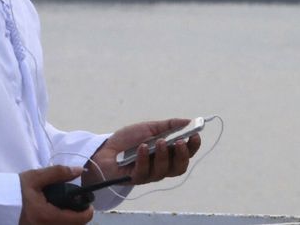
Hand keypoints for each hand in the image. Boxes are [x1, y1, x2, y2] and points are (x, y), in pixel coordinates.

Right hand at [19, 165, 92, 223]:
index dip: (88, 211)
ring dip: (69, 222)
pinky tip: (55, 216)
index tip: (87, 204)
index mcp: (47, 216)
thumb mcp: (35, 178)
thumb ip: (58, 173)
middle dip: (79, 218)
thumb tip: (79, 170)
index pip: (80, 220)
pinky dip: (59, 223)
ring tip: (65, 211)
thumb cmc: (14, 191)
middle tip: (76, 207)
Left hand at [84, 118, 201, 188]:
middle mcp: (162, 166)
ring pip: (163, 171)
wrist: (105, 149)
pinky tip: (142, 148)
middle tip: (179, 142)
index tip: (195, 135)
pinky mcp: (136, 179)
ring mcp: (149, 174)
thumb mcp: (150, 128)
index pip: (187, 154)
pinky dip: (144, 159)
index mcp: (168, 154)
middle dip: (182, 155)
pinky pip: (144, 172)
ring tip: (159, 142)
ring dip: (163, 155)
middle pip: (180, 167)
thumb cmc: (128, 140)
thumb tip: (189, 121)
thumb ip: (169, 126)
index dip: (193, 146)